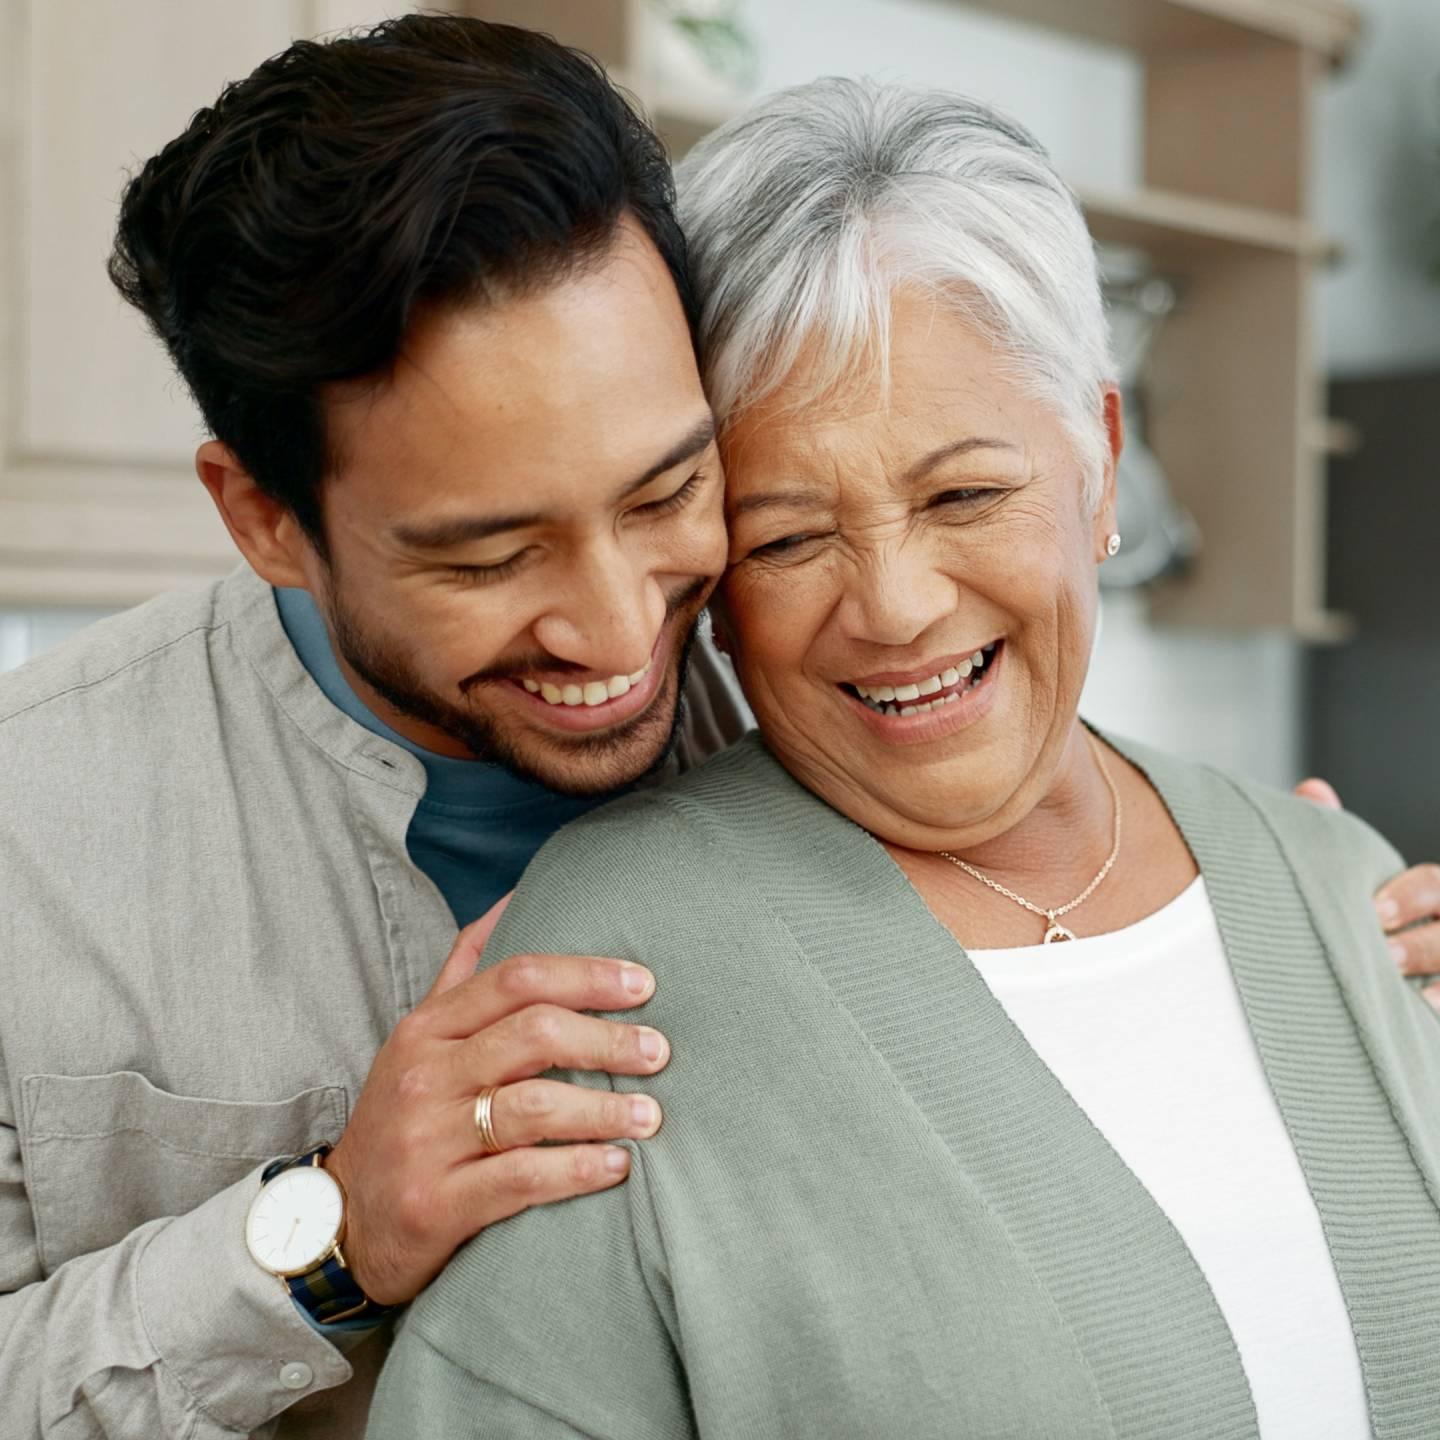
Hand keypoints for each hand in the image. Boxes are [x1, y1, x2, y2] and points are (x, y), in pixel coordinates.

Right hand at [324, 893, 669, 1304]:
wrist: (340, 1222)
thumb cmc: (401, 1117)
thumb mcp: (418, 1039)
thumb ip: (465, 970)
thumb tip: (514, 897)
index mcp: (427, 1029)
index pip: (516, 979)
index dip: (587, 976)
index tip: (644, 984)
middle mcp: (425, 1076)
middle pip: (534, 1035)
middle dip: (607, 1039)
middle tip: (659, 1052)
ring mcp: (428, 1140)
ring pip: (534, 1106)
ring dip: (604, 1108)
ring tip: (650, 1114)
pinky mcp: (437, 1204)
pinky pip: (521, 1180)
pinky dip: (578, 1170)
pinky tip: (618, 1165)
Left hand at [1294, 778, 1439, 1007]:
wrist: (1367, 983)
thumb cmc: (1364, 922)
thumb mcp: (1357, 882)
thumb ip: (1339, 839)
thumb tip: (1313, 790)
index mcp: (1431, 895)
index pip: (1435, 884)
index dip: (1411, 896)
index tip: (1373, 912)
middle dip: (1424, 944)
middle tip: (1384, 957)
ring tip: (1409, 998)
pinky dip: (1439, 1012)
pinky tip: (1422, 1019)